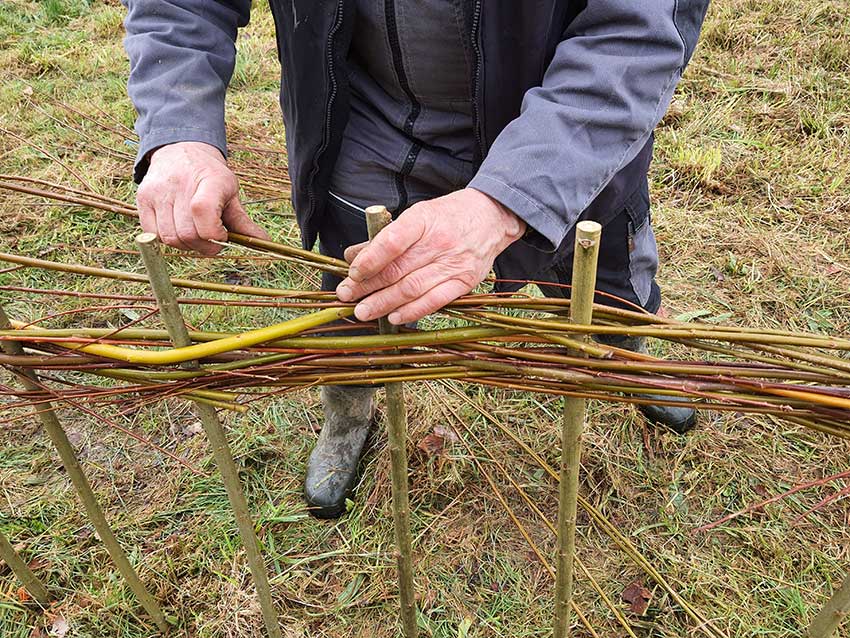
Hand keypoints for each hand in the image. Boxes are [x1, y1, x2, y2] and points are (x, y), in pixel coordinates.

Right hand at [136, 141, 268, 254]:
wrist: (180, 149)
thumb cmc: (210, 175)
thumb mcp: (230, 192)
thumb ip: (243, 220)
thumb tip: (263, 242)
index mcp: (208, 180)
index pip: (203, 212)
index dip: (214, 235)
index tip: (223, 236)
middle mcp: (179, 184)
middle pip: (187, 234)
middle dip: (204, 246)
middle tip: (212, 240)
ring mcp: (157, 192)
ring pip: (170, 239)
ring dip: (186, 246)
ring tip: (196, 235)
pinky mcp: (142, 199)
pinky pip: (153, 234)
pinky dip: (168, 240)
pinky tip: (179, 230)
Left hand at [335, 188, 525, 324]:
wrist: (492, 217)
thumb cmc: (449, 215)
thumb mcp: (417, 215)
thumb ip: (385, 237)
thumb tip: (353, 256)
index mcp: (424, 219)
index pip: (392, 242)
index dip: (369, 260)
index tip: (353, 272)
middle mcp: (439, 242)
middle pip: (397, 269)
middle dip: (367, 286)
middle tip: (346, 295)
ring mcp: (453, 264)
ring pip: (411, 288)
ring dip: (383, 303)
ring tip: (363, 311)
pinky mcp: (464, 282)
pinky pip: (434, 301)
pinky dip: (411, 312)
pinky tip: (393, 317)